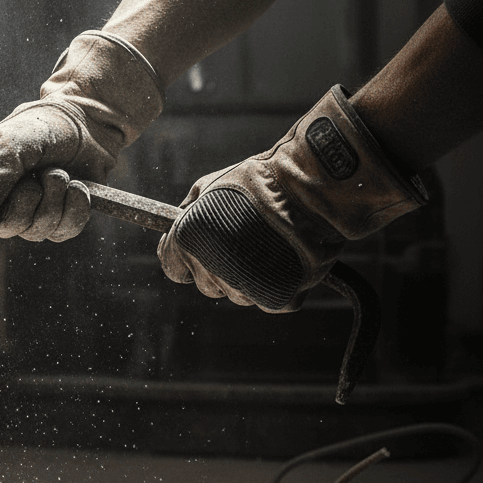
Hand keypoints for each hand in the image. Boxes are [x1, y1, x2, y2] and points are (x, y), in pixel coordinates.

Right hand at [0, 31, 163, 241]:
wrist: (91, 124)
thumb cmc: (47, 125)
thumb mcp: (16, 141)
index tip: (9, 190)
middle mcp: (1, 200)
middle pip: (5, 227)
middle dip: (30, 197)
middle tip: (42, 170)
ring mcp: (30, 214)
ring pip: (36, 232)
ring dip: (55, 197)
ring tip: (60, 171)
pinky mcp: (58, 221)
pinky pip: (63, 232)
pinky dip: (75, 207)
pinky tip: (77, 186)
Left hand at [157, 86, 426, 311]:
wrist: (309, 189)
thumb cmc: (258, 182)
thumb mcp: (208, 185)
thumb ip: (187, 211)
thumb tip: (175, 222)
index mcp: (188, 241)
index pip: (172, 268)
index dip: (187, 258)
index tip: (204, 247)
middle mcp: (210, 268)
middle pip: (206, 285)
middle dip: (219, 267)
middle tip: (243, 241)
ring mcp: (243, 287)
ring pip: (236, 295)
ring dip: (247, 278)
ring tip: (267, 245)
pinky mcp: (274, 299)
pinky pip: (267, 300)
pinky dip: (275, 285)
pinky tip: (283, 259)